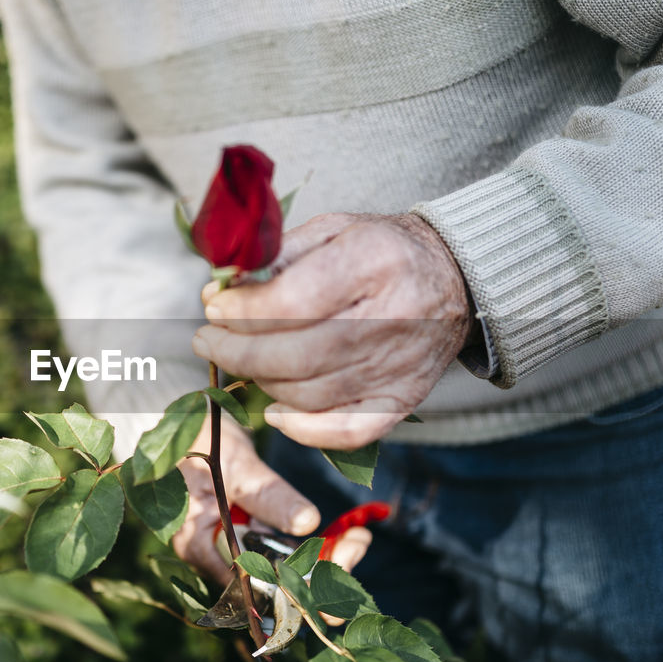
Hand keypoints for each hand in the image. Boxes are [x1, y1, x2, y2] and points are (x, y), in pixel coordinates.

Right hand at [173, 417, 370, 583]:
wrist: (179, 424)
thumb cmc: (198, 441)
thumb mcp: (237, 465)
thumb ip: (268, 495)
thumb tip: (307, 523)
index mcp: (202, 546)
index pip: (258, 585)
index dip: (306, 582)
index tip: (345, 554)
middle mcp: (214, 559)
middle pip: (275, 588)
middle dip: (324, 573)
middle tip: (359, 542)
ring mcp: (230, 551)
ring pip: (283, 576)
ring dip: (323, 563)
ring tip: (357, 537)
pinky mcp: (246, 541)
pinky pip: (282, 559)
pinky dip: (312, 551)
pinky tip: (341, 534)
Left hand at [192, 212, 473, 449]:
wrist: (455, 280)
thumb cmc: (381, 251)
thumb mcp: (332, 230)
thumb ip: (277, 257)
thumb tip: (222, 291)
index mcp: (374, 262)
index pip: (291, 302)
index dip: (241, 311)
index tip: (214, 306)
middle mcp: (392, 317)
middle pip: (296, 355)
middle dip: (237, 352)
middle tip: (208, 340)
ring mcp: (399, 367)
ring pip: (310, 395)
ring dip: (261, 382)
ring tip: (242, 360)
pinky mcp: (403, 401)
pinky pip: (346, 432)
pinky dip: (303, 429)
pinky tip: (276, 410)